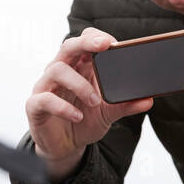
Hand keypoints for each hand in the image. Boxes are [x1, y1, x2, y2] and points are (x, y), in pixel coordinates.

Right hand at [25, 28, 152, 180]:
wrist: (65, 147)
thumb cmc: (84, 121)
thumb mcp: (109, 112)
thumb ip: (126, 104)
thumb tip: (148, 99)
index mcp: (78, 66)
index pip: (83, 40)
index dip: (96, 37)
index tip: (113, 43)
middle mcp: (60, 71)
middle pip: (68, 46)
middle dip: (86, 42)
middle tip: (104, 46)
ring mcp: (46, 87)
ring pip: (57, 70)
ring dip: (80, 84)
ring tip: (95, 101)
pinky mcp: (35, 106)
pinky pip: (45, 99)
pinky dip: (63, 107)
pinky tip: (77, 116)